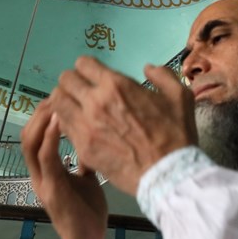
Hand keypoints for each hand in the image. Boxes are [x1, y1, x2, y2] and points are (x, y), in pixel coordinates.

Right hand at [21, 99, 107, 238]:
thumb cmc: (87, 211)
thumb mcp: (86, 179)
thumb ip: (82, 160)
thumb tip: (88, 140)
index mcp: (46, 170)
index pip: (37, 135)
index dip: (43, 114)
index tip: (59, 96)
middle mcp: (39, 174)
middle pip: (28, 134)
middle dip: (40, 112)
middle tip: (56, 94)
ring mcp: (43, 182)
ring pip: (31, 144)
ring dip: (42, 121)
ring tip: (55, 103)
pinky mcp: (52, 191)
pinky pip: (46, 160)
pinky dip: (50, 138)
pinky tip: (59, 122)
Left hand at [49, 57, 196, 195]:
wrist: (167, 174)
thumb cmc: (176, 134)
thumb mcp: (180, 97)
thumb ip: (163, 76)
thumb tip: (148, 68)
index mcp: (116, 85)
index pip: (83, 64)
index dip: (88, 68)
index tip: (93, 76)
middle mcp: (95, 102)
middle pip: (65, 81)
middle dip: (73, 82)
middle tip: (82, 91)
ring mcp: (85, 126)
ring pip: (57, 103)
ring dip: (65, 102)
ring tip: (75, 108)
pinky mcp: (82, 148)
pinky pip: (62, 128)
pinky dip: (67, 124)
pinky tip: (80, 128)